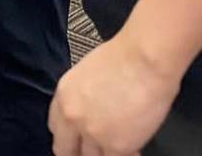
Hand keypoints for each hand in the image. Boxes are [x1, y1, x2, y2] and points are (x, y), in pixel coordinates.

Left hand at [50, 33, 180, 155]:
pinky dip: (126, 155)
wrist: (146, 59)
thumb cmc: (126, 56)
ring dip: (104, 153)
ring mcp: (93, 134)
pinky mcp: (117, 146)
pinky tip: (134, 149)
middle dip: (79, 152)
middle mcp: (73, 117)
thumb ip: (82, 97)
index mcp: (64, 96)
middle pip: (65, 150)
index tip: (77, 140)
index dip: (69, 136)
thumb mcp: (87, 73)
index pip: (56, 128)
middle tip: (96, 149)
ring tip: (120, 144)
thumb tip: (92, 110)